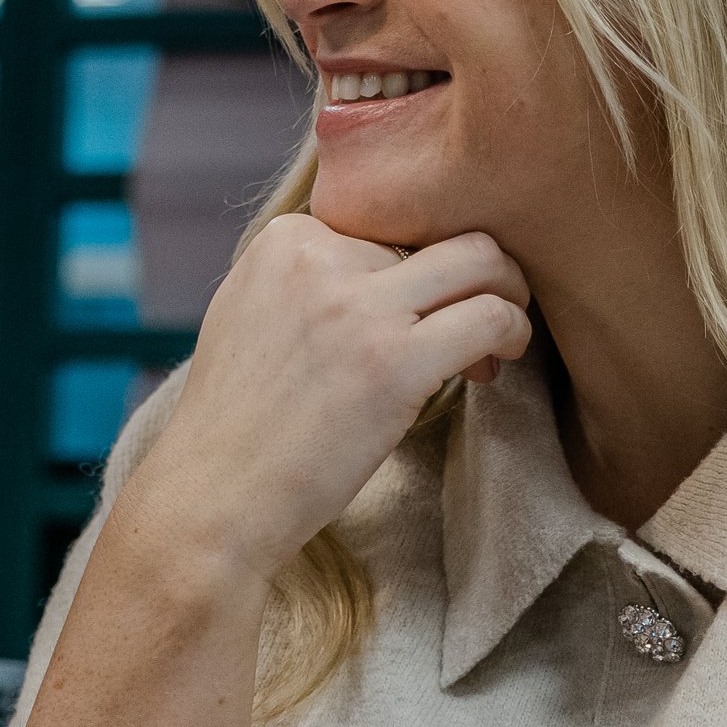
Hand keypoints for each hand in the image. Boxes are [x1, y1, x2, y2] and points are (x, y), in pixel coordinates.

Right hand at [113, 217, 529, 585]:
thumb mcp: (251, 316)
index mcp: (285, 239)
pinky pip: (490, 317)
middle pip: (438, 239)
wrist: (214, 497)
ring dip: (507, 293)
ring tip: (500, 340)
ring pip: (481, 260)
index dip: (413, 275)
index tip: (416, 323)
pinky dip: (512, 332)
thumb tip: (384, 267)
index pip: (387, 229)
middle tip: (472, 332)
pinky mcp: (394, 361)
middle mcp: (320, 258)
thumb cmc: (237, 425)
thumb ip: (307, 281)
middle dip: (469, 279)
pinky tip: (497, 363)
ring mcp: (358, 307)